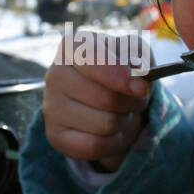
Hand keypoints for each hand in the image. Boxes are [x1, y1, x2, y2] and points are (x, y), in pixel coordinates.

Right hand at [42, 30, 152, 172]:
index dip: (121, 76)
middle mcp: (56, 74)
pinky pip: (95, 146)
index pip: (93, 60)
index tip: (141, 88)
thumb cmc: (122, 70)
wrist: (107, 96)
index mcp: (73, 46)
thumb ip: (141, 59)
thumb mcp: (136, 54)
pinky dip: (115, 142)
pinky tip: (113, 131)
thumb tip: (138, 82)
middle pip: (106, 99)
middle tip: (136, 99)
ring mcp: (52, 106)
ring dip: (125, 122)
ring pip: (105, 124)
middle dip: (132, 103)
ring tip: (122, 113)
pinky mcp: (55, 135)